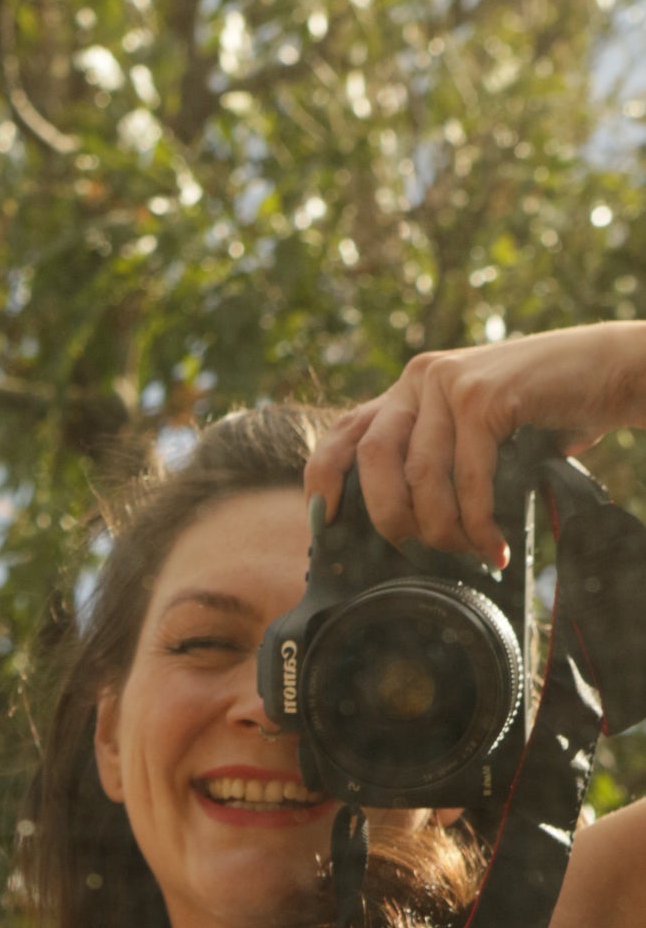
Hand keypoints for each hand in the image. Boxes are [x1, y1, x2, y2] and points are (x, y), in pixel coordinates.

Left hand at [305, 321, 645, 567]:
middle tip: (417, 553)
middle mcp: (419, 379)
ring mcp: (450, 382)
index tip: (325, 524)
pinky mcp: (485, 393)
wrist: (603, 374)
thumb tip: (399, 531)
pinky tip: (492, 545)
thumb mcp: (471, 436)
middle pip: (374, 459)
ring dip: (443, 529)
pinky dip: (478, 522)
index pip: (344, 433)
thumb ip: (435, 461)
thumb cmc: (537, 418)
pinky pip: (468, 477)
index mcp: (407, 390)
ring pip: (422, 475)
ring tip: (468, 554)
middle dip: (390, 519)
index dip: (324, 480)